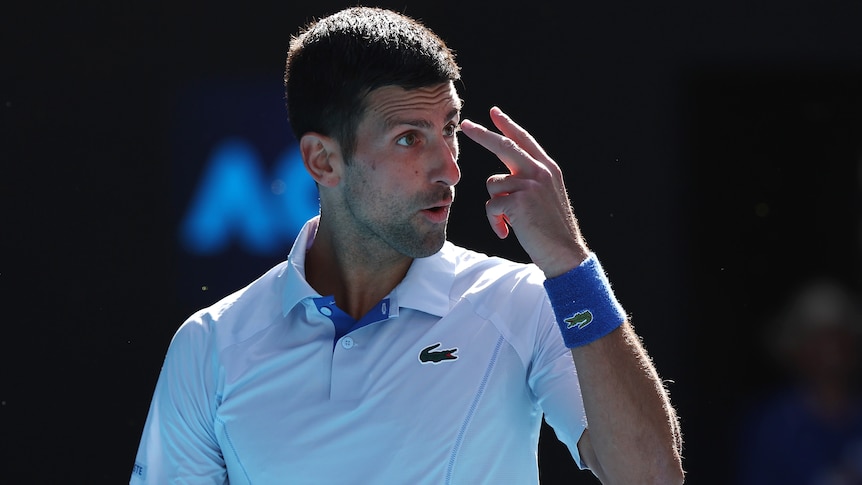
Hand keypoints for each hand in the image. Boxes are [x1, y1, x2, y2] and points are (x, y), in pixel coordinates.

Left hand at [460, 107, 588, 276]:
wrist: (564, 252)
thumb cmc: (551, 230)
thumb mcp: (545, 197)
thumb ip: (529, 182)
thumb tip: (502, 178)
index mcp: (547, 168)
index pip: (523, 140)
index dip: (508, 125)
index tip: (494, 112)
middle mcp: (540, 171)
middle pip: (503, 145)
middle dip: (482, 134)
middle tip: (465, 125)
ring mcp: (530, 184)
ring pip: (492, 184)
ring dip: (495, 207)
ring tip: (510, 222)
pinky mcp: (518, 201)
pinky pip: (491, 206)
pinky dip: (495, 222)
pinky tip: (506, 232)